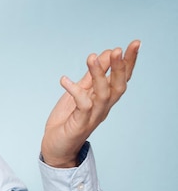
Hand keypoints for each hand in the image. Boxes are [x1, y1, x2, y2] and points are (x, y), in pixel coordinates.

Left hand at [41, 40, 139, 167]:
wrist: (56, 148)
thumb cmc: (67, 120)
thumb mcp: (79, 93)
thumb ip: (91, 76)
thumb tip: (105, 54)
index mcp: (105, 99)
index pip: (122, 78)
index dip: (130, 62)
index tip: (135, 43)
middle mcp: (103, 107)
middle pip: (118, 86)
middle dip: (120, 67)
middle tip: (118, 49)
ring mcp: (93, 116)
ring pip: (103, 94)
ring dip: (99, 75)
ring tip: (91, 58)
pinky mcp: (80, 124)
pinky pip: (82, 106)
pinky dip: (75, 91)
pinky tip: (64, 80)